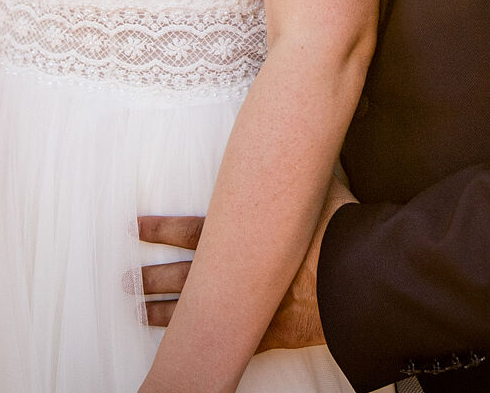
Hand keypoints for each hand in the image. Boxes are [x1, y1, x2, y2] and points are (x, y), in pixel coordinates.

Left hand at [137, 175, 355, 350]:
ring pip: (199, 313)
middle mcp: (243, 273)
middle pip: (186, 277)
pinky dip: (211, 348)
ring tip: (141, 312)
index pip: (192, 232)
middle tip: (128, 282)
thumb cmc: (342, 229)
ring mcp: (254, 307)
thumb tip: (305, 139)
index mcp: (249, 236)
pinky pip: (233, 344)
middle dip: (155, 279)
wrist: (362, 276)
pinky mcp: (271, 334)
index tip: (136, 228)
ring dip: (167, 313)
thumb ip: (303, 172)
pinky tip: (190, 351)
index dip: (162, 230)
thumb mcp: (321, 187)